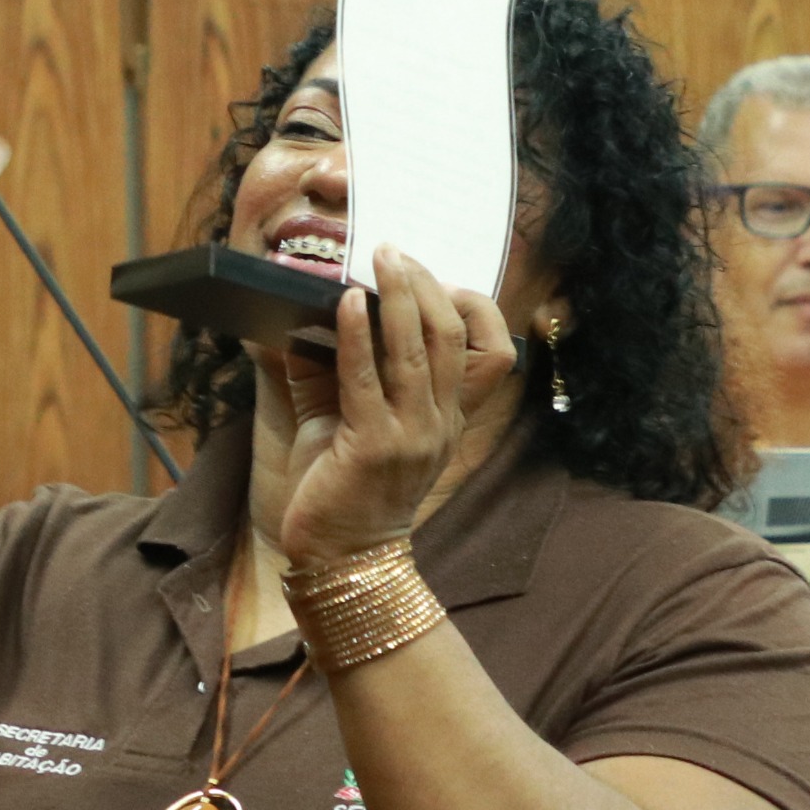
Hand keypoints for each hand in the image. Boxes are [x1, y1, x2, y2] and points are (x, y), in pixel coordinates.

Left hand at [263, 246, 515, 567]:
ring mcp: (413, 437)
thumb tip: (319, 310)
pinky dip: (358, 334)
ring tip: (380, 258)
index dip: (469, 307)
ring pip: (419, 350)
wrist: (338, 559)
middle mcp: (441, 425)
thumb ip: (348, 372)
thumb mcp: (358, 423)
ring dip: (398, 296)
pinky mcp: (374, 446)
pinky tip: (346, 303)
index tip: (434, 274)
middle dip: (426, 285)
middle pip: (453, 336)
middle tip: (394, 250)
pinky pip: (368, 379)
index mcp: (449, 419)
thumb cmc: (344, 487)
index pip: (490, 352)